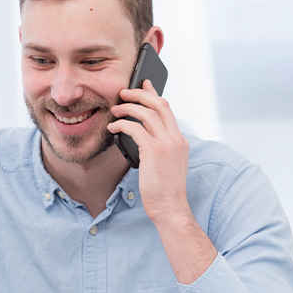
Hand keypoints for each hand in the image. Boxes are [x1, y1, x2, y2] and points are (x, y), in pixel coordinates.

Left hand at [107, 79, 191, 224]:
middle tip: (123, 92)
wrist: (170, 207)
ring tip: (114, 110)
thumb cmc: (164, 191)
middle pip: (159, 104)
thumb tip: (141, 137)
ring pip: (146, 113)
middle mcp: (176, 139)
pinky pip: (135, 128)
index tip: (144, 85)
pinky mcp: (154, 151)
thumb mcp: (165, 165)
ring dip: (128, 107)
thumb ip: (159, 148)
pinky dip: (121, 125)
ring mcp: (166, 144)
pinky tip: (113, 128)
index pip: (167, 109)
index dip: (154, 94)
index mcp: (180, 141)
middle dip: (140, 94)